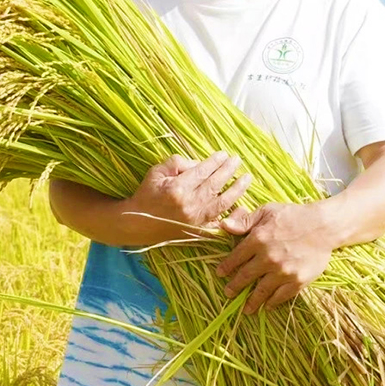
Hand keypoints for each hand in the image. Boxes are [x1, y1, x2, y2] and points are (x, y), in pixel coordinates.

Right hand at [126, 152, 251, 230]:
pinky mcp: (198, 231)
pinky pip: (219, 223)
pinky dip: (231, 215)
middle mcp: (189, 205)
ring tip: (247, 178)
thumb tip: (199, 163)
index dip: (215, 162)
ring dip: (237, 190)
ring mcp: (195, 220)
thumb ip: (177, 162)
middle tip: (237, 160)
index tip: (224, 154)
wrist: (137, 224)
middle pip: (215, 185)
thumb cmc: (147, 194)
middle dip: (229, 171)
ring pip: (222, 203)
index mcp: (177, 189)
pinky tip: (242, 205)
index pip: (202, 172)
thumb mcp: (156, 172)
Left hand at [217, 202, 335, 313]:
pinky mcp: (297, 280)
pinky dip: (272, 303)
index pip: (235, 258)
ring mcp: (282, 272)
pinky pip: (280, 296)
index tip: (220, 274)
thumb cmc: (295, 216)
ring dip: (251, 301)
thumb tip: (223, 225)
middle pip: (245, 277)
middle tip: (228, 293)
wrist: (324, 226)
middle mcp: (267, 258)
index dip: (226, 267)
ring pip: (261, 291)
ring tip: (246, 309)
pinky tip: (267, 306)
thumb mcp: (268, 211)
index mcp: (258, 239)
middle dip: (234, 287)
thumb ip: (245, 220)